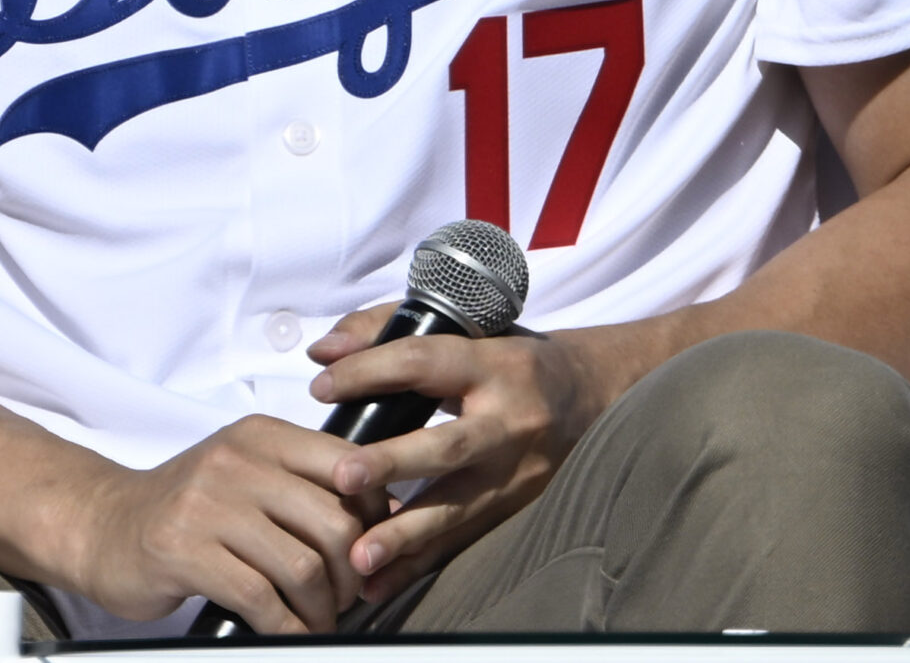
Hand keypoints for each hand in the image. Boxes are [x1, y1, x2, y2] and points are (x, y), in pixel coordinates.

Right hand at [61, 415, 387, 632]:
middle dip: (352, 573)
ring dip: (321, 607)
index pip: (346, 464)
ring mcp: (208, 505)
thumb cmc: (185, 506)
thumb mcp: (245, 473)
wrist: (105, 524)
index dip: (374, 512)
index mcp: (259, 435)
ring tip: (318, 619)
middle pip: (332, 521)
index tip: (375, 545)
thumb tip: (383, 511)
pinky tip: (287, 633)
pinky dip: (286, 627)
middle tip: (348, 595)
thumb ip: (303, 483)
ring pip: (302, 566)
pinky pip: (260, 599)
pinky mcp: (186, 552)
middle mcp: (236, 461)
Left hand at [303, 309, 638, 605]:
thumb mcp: (461, 326)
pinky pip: (461, 540)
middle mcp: (508, 422)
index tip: (322, 387)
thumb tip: (323, 353)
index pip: (425, 364)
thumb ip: (384, 330)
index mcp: (493, 365)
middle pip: (449, 446)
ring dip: (405, 535)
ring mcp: (515, 474)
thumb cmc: (507, 353)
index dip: (371, 372)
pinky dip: (418, 564)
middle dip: (394, 464)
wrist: (587, 394)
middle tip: (344, 476)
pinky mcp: (513, 509)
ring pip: (458, 508)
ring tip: (359, 555)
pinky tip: (379, 582)